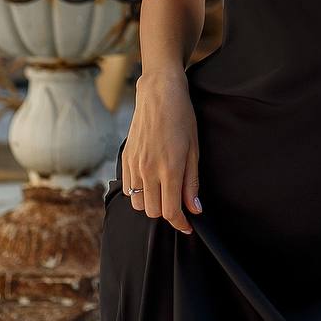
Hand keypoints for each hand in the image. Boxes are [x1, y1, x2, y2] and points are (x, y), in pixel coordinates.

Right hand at [122, 69, 203, 235]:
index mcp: (169, 169)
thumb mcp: (194, 151)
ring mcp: (134, 165)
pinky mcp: (126, 159)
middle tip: (178, 204)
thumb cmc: (182, 119)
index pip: (170, 211)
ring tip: (164, 192)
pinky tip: (150, 181)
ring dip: (151, 204)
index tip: (188, 225)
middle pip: (153, 211)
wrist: (159, 94)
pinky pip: (129, 188)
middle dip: (167, 213)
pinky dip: (139, 192)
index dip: (181, 223)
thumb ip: (192, 182)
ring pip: (138, 203)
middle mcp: (148, 170)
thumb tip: (194, 208)